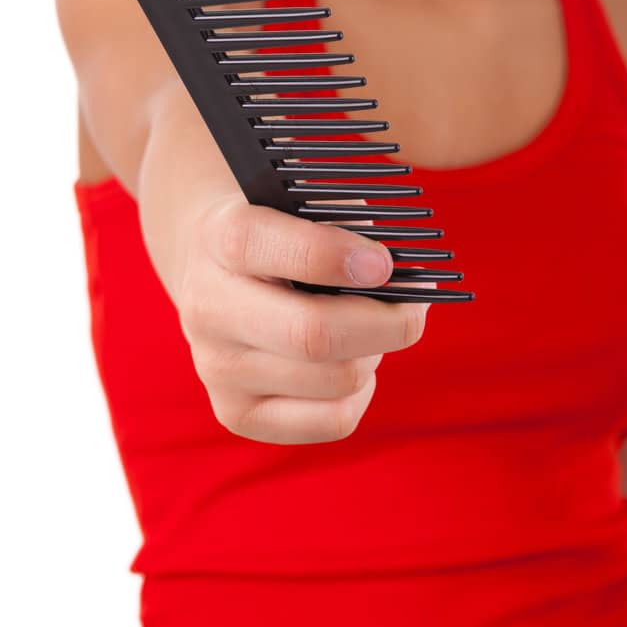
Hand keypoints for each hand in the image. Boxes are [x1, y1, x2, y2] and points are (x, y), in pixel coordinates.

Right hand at [175, 193, 434, 444]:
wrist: (215, 272)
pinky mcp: (237, 414)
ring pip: (335, 380)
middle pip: (312, 334)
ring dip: (376, 354)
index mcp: (223, 237)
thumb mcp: (304, 206)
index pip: (266, 245)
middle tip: (416, 307)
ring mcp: (218, 368)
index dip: (335, 256)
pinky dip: (362, 392)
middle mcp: (210, 307)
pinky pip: (333, 420)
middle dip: (385, 323)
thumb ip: (349, 228)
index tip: (385, 264)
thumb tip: (406, 280)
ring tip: (377, 329)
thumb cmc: (285, 232)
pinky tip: (356, 363)